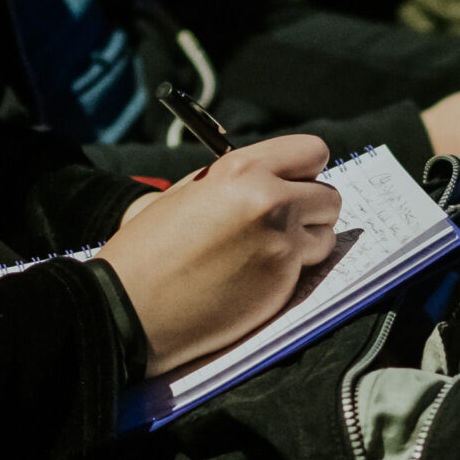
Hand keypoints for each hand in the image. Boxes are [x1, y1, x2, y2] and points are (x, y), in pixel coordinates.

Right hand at [101, 133, 340, 373]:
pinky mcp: (283, 285)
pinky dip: (288, 273)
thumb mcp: (186, 193)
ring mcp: (281, 245)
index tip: (295, 182)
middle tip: (281, 222)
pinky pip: (307, 270)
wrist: (130, 307)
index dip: (305, 170)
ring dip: (304, 243)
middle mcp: (270, 201)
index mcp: (242, 169)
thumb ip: (236, 179)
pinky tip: (252, 277)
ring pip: (324, 236)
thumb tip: (274, 177)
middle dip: (310, 209)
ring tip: (262, 252)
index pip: (313, 152)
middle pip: (329, 196)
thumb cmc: (147, 249)